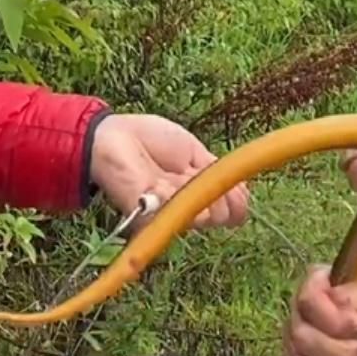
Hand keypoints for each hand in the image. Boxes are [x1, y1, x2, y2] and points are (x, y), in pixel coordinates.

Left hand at [89, 113, 249, 229]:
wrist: (114, 137)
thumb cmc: (150, 140)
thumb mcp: (194, 151)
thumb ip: (216, 171)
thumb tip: (243, 192)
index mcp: (200, 190)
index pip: (232, 208)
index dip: (238, 197)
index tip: (235, 180)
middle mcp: (188, 207)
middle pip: (223, 216)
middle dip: (224, 194)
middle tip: (202, 172)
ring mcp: (171, 214)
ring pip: (206, 217)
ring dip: (204, 194)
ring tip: (184, 174)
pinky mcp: (150, 218)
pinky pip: (179, 214)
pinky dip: (180, 195)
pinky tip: (168, 182)